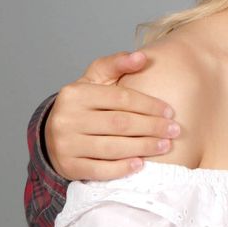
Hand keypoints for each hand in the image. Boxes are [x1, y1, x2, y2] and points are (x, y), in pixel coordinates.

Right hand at [45, 51, 179, 181]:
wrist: (53, 135)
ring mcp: (66, 144)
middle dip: (151, 127)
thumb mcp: (95, 80)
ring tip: (165, 145)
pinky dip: (122, 168)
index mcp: (75, 93)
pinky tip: (141, 164)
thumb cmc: (83, 105)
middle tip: (174, 130)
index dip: (148, 105)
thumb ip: (116, 64)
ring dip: (143, 147)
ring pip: (112, 147)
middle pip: (119, 123)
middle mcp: (67, 118)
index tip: (169, 111)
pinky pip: (100, 170)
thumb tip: (142, 57)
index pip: (120, 98)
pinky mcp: (69, 166)